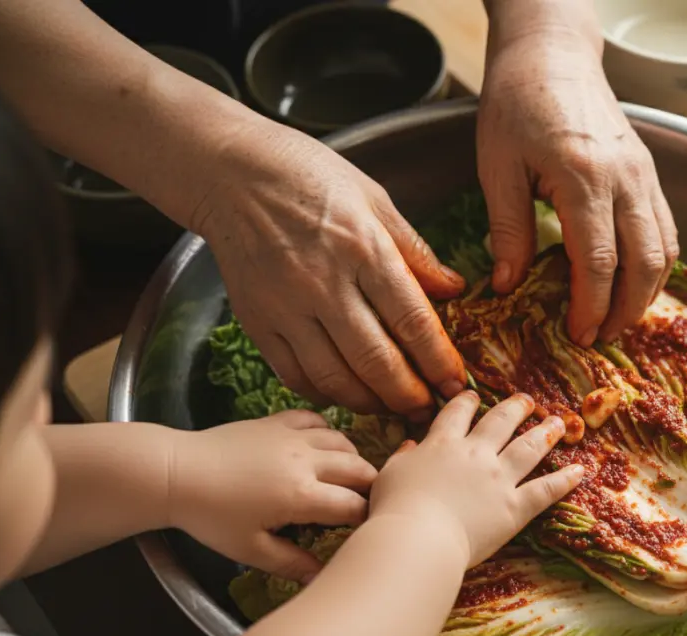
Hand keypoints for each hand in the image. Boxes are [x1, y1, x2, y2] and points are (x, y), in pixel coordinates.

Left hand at [169, 410, 376, 581]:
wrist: (178, 473)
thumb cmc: (212, 516)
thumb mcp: (250, 549)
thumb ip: (290, 563)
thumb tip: (319, 577)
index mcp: (302, 495)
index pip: (352, 505)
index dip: (365, 517)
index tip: (365, 526)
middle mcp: (306, 461)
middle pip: (358, 468)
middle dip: (371, 484)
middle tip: (368, 499)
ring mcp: (292, 437)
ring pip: (342, 440)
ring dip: (352, 457)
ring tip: (349, 474)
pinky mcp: (277, 421)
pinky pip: (315, 419)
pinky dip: (326, 430)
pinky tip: (322, 444)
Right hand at [192, 122, 466, 416]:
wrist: (231, 173)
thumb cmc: (310, 177)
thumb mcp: (375, 199)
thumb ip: (415, 251)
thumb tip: (455, 289)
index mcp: (364, 248)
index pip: (412, 320)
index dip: (438, 361)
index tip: (455, 384)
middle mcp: (325, 283)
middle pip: (375, 360)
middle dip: (409, 395)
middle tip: (430, 410)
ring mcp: (287, 307)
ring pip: (335, 378)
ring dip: (370, 403)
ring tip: (393, 409)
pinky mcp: (257, 322)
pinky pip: (295, 375)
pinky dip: (325, 394)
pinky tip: (347, 394)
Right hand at [370, 392, 584, 567]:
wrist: (417, 538)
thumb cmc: (394, 509)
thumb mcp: (389, 475)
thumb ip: (402, 457)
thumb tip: (410, 445)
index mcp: (442, 444)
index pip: (458, 414)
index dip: (467, 402)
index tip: (474, 396)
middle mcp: (475, 454)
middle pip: (500, 422)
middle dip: (515, 408)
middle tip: (527, 400)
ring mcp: (498, 478)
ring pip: (528, 447)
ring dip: (545, 433)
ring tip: (558, 422)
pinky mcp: (514, 507)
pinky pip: (545, 490)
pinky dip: (564, 480)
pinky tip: (579, 470)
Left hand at [477, 23, 678, 345]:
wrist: (552, 55)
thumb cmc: (517, 104)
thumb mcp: (497, 167)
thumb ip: (508, 229)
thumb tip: (509, 286)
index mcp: (584, 177)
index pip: (599, 261)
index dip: (591, 306)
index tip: (579, 334)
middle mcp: (625, 178)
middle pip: (644, 263)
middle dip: (626, 310)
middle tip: (601, 337)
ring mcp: (645, 174)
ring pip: (665, 249)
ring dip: (647, 292)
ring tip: (617, 318)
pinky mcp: (649, 171)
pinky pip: (666, 228)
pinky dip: (655, 263)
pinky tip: (633, 282)